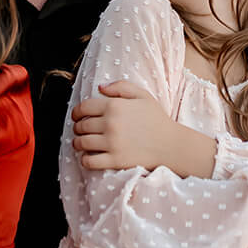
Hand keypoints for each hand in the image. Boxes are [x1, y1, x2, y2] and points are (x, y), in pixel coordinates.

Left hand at [70, 81, 215, 176]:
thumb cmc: (157, 119)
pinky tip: (89, 157)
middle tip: (80, 131)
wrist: (171, 145)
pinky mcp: (115, 160)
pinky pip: (89, 161)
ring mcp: (112, 143)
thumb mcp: (143, 95)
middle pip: (81, 126)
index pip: (84, 107)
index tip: (76, 117)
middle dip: (77, 128)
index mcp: (115, 106)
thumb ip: (121, 86)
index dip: (76, 112)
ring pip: (82, 143)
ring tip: (81, 144)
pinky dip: (84, 159)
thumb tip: (100, 88)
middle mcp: (110, 124)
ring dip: (78, 143)